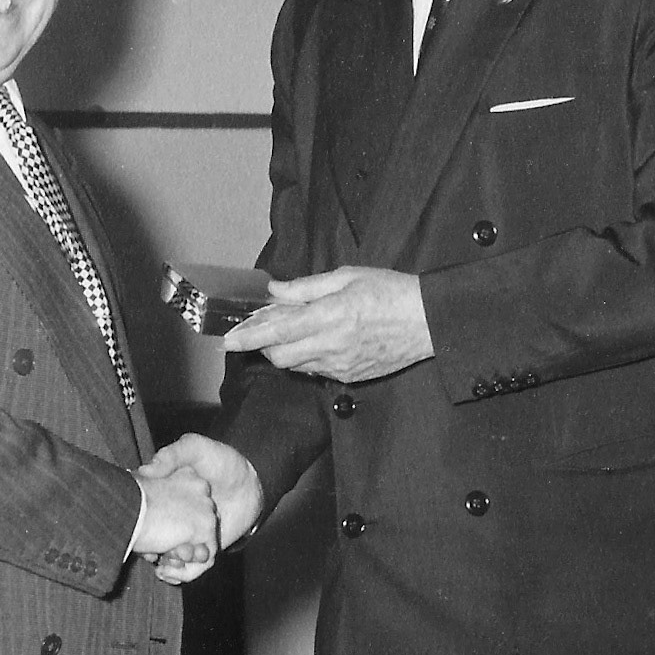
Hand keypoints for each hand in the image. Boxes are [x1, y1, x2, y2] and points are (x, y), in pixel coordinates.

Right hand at [139, 434, 263, 584]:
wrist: (251, 483)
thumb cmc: (223, 461)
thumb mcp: (195, 448)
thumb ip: (172, 455)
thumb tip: (146, 471)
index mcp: (165, 493)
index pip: (141, 514)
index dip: (136, 524)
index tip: (137, 530)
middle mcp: (173, 516)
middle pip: (153, 539)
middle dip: (150, 548)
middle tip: (152, 551)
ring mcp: (188, 534)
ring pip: (168, 556)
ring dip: (164, 564)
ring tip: (167, 562)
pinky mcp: (203, 548)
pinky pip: (189, 567)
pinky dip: (180, 573)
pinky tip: (172, 571)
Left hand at [221, 266, 431, 382]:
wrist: (427, 322)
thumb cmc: (390, 291)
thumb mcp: (347, 277)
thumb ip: (307, 287)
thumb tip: (276, 291)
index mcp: (328, 317)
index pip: (276, 333)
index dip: (248, 338)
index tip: (227, 340)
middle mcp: (330, 346)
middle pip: (279, 357)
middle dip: (263, 347)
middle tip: (261, 331)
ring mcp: (341, 366)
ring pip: (296, 367)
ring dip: (285, 353)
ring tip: (291, 333)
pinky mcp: (351, 377)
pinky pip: (317, 372)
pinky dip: (308, 359)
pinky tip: (317, 343)